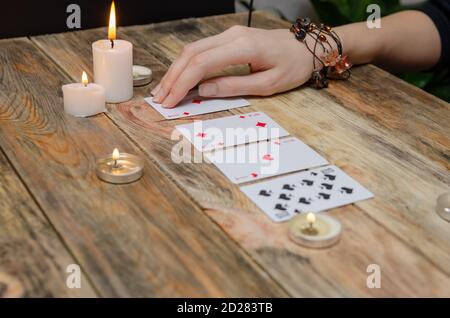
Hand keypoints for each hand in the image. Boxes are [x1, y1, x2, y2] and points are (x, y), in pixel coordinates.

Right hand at [152, 25, 314, 107]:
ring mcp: (229, 34)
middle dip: (173, 78)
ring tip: (164, 91)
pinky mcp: (229, 38)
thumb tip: (203, 91)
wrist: (307, 47)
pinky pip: (201, 50)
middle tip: (160, 99)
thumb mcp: (268, 84)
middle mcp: (231, 36)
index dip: (182, 84)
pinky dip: (187, 65)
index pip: (201, 64)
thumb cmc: (293, 66)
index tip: (170, 101)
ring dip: (176, 70)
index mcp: (242, 47)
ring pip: (192, 50)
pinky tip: (180, 78)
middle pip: (191, 55)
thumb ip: (234, 86)